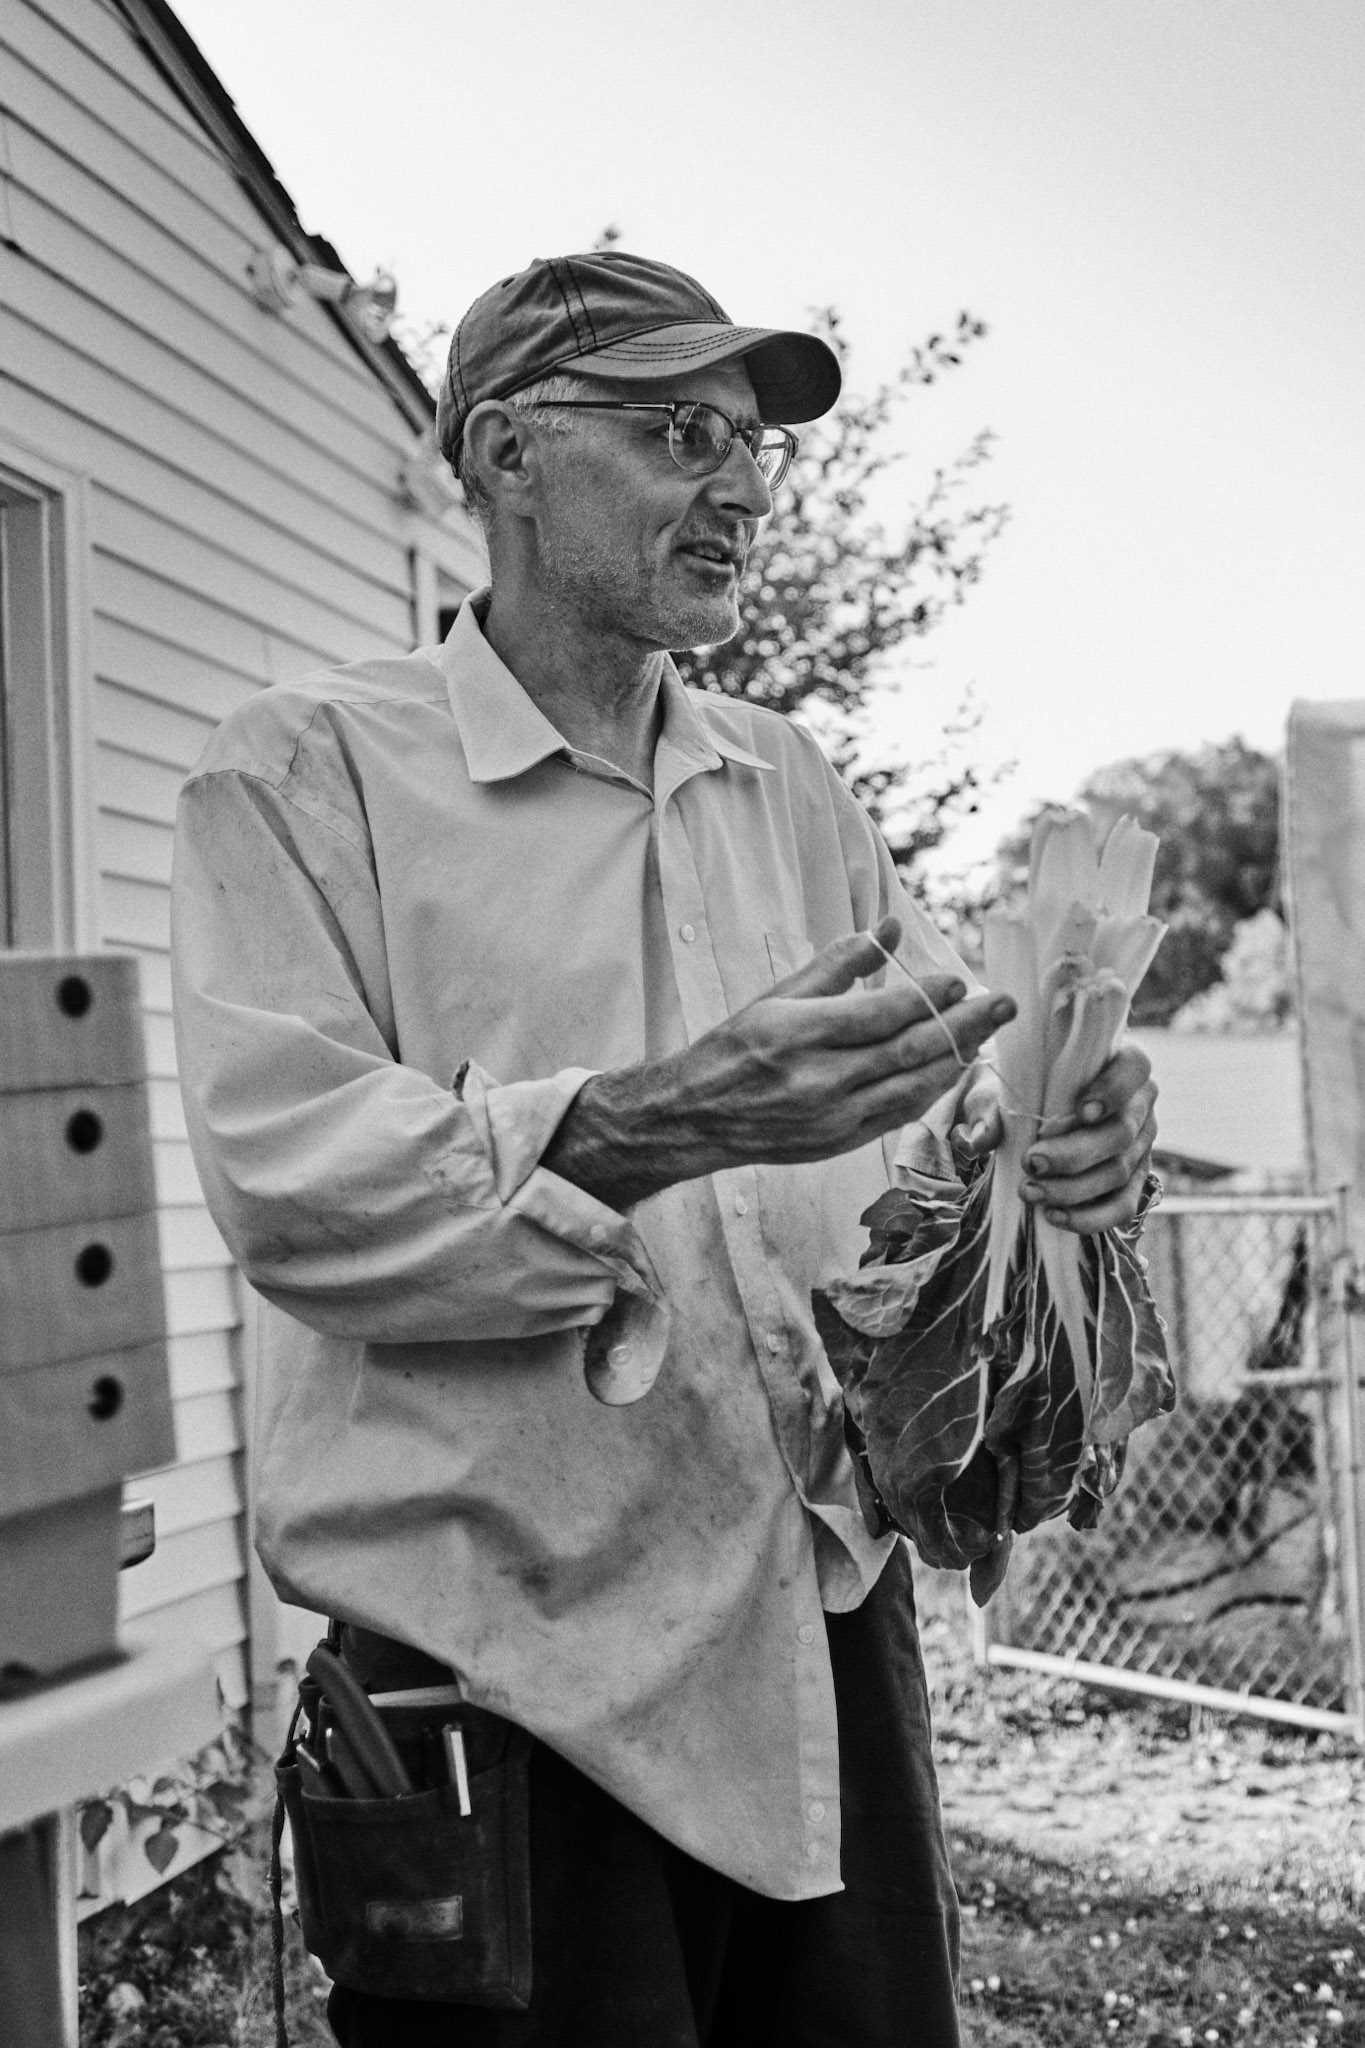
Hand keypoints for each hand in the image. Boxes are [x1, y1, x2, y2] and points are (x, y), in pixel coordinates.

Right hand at [545, 917, 1015, 1207]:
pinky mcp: (839, 1142)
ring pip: (912, 1087)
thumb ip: (837, 963)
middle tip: (1002, 1004)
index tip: (959, 981)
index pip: (880, 1016)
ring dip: (957, 1059)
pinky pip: (899, 1115)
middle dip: (963, 1026)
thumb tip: (889, 930)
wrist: (696, 1117)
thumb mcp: (777, 997)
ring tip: (987, 1033)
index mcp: (797, 1034)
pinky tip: (954, 1069)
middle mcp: (818, 1079)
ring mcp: (832, 1117)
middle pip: (908, 1051)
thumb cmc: (734, 1048)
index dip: (926, 999)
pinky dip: (931, 1090)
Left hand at [986, 1042, 1156, 1233]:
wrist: (1023, 1117)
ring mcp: (1140, 1146)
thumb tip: (977, 1140)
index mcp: (1120, 1065)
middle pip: (1122, 1132)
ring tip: (1030, 1191)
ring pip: (1120, 1172)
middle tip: (1032, 1161)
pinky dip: (1089, 1217)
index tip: (1082, 1111)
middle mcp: (1139, 1106)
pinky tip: (1054, 1216)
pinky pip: (1123, 1206)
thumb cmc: (1018, 1091)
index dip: (1113, 1091)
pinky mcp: (1132, 1182)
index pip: (1134, 1069)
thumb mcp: (997, 1089)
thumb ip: (988, 1109)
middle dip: (1075, 1153)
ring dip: (1074, 1188)